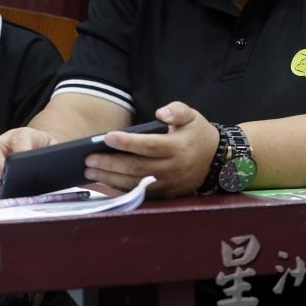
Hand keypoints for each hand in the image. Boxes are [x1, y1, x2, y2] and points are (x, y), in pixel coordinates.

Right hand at [0, 127, 55, 194]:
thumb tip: (47, 172)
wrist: (36, 155)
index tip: (23, 163)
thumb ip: (52, 159)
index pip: (19, 138)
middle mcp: (1, 143)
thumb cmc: (44, 156)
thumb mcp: (54, 154)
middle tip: (5, 182)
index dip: (21, 150)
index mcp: (21, 136)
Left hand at [83, 101, 219, 197]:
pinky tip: (105, 182)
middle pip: (137, 167)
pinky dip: (121, 189)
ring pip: (135, 183)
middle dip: (110, 164)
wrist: (217, 160)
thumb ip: (177, 110)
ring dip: (110, 179)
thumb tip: (161, 113)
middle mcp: (172, 168)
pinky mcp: (165, 194)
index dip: (127, 142)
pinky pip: (139, 193)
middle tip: (88, 159)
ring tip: (90, 172)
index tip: (107, 137)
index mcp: (177, 148)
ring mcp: (169, 184)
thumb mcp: (192, 116)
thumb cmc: (197, 134)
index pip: (148, 146)